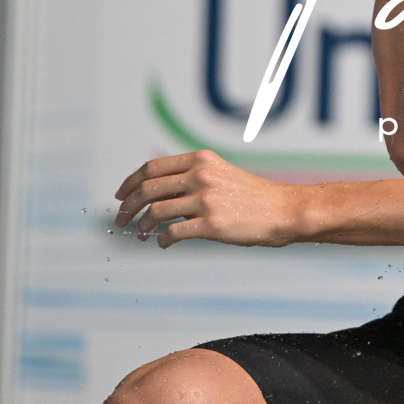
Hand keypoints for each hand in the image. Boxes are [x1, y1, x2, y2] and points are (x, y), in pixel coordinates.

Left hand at [113, 150, 301, 248]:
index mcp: (201, 160)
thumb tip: (154, 192)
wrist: (282, 210)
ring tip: (142, 235)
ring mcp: (206, 200)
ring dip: (142, 226)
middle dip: (128, 207)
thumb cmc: (251, 196)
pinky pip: (173, 233)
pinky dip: (162, 240)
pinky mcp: (212, 224)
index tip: (120, 196)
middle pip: (148, 189)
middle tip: (121, 220)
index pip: (152, 168)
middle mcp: (201, 176)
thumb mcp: (221, 173)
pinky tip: (162, 243)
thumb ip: (191, 177)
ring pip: (156, 212)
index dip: (130, 182)